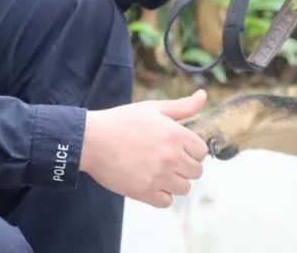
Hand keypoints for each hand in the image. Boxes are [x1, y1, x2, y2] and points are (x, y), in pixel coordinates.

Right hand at [79, 90, 207, 207]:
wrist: (92, 140)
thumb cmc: (121, 121)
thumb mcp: (153, 108)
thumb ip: (182, 106)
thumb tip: (203, 95)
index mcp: (176, 134)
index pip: (202, 152)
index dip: (192, 151)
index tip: (179, 149)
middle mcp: (172, 156)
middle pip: (196, 172)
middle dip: (185, 167)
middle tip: (167, 161)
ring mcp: (159, 176)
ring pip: (184, 188)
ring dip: (174, 182)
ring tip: (158, 172)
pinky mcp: (145, 192)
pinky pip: (167, 202)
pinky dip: (161, 196)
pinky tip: (150, 183)